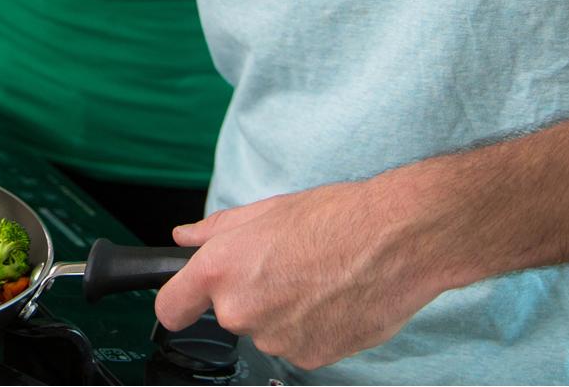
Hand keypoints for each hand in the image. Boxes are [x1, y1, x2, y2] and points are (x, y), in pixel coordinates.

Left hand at [154, 174, 459, 370]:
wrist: (396, 241)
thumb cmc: (337, 219)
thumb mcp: (265, 211)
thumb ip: (215, 231)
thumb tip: (186, 238)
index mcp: (221, 269)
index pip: (171, 308)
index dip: (178, 303)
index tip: (185, 302)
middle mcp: (241, 310)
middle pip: (229, 314)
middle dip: (249, 294)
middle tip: (285, 267)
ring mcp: (275, 339)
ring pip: (267, 329)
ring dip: (283, 311)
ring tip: (316, 279)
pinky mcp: (310, 357)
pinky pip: (298, 344)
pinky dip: (312, 327)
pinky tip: (333, 298)